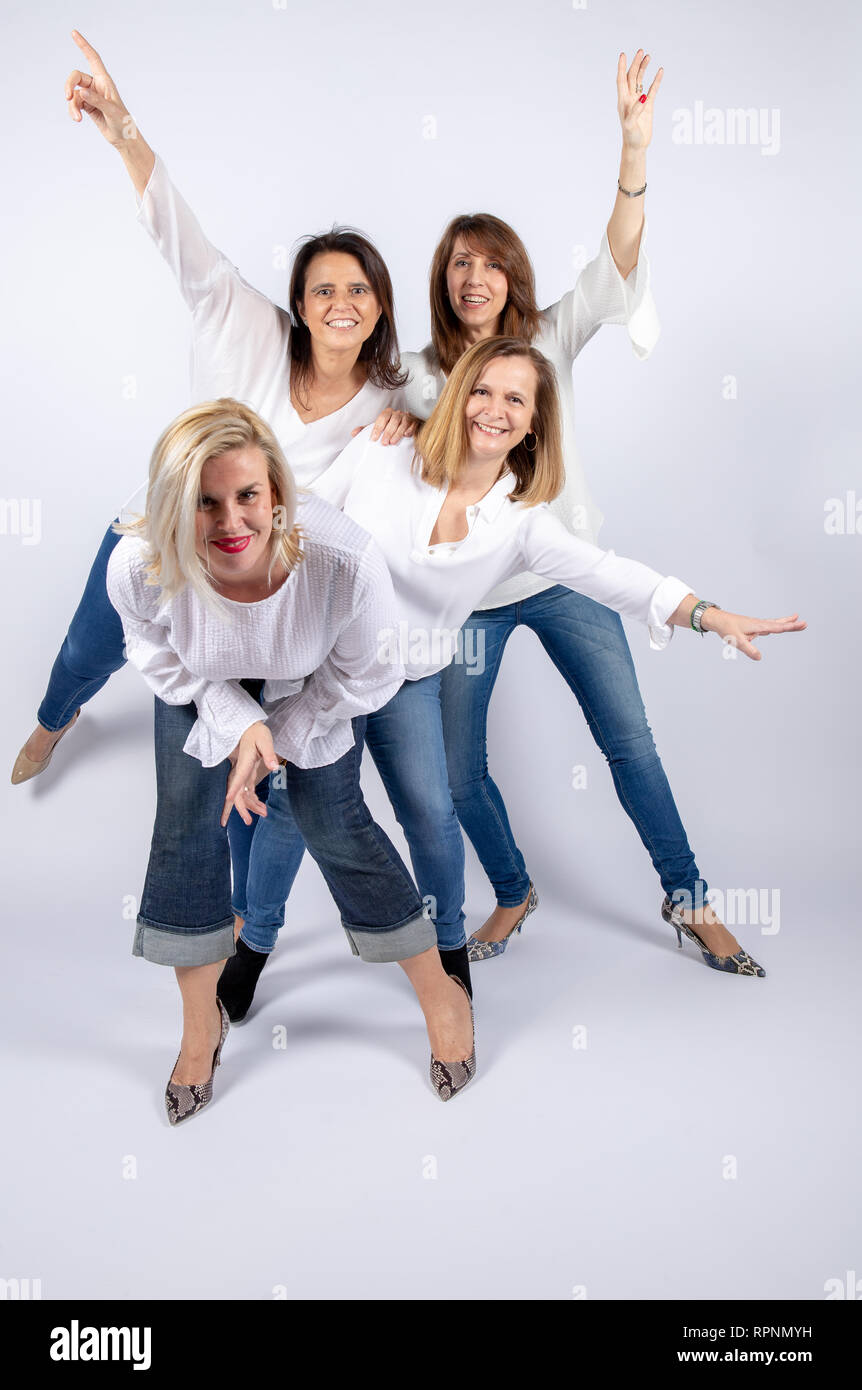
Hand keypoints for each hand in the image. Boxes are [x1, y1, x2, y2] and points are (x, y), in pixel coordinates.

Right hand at [65, 30, 133, 145]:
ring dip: (72, 105)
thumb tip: (81, 92)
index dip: (83, 45)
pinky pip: (74, 103)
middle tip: (67, 97)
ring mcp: (91, 95)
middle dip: (69, 85)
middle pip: (76, 77)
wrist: (123, 139)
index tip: (74, 33)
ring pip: (74, 93)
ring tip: (76, 118)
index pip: (93, 58)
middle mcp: (96, 85)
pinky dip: (73, 110)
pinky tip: (77, 119)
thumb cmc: (123, 123)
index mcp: (105, 81)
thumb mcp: (111, 111)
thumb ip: (96, 100)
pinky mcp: (87, 106)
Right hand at [221, 722, 279, 826]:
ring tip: (264, 814)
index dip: (234, 788)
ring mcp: (242, 773)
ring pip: (242, 794)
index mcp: (245, 762)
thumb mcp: (265, 741)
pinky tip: (260, 806)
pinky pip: (246, 790)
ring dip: (250, 806)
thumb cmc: (257, 733)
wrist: (249, 728)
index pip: (239, 777)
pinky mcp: (246, 774)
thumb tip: (274, 767)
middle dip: (240, 808)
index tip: (228, 799)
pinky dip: (252, 799)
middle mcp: (241, 769)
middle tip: (248, 822)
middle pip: (237, 791)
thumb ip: (269, 754)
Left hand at [351, 409, 418, 444]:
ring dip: (397, 433)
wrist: (406, 425)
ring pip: (402, 423)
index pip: (381, 418)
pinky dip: (410, 429)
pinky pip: (413, 424)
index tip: (373, 439)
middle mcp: (397, 414)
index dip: (377, 429)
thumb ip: (366, 430)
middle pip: (392, 421)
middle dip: (387, 432)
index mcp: (387, 413)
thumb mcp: (378, 428)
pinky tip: (406, 435)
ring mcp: (407, 417)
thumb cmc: (391, 427)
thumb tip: (353, 433)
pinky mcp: (415, 422)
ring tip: (392, 443)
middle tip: (383, 443)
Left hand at [617, 49, 662, 150]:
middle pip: (632, 77)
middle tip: (641, 51)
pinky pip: (652, 90)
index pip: (621, 80)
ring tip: (648, 56)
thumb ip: (635, 111)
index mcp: (623, 101)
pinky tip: (660, 71)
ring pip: (641, 80)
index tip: (623, 55)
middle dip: (636, 64)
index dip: (621, 67)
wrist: (636, 146)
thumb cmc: (630, 136)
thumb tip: (642, 97)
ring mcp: (639, 101)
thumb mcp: (630, 124)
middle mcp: (630, 98)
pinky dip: (656, 81)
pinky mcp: (648, 106)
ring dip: (644, 69)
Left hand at [700, 609, 806, 660]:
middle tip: (805, 623)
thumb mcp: (737, 641)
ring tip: (796, 619)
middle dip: (791, 624)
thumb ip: (749, 649)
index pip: (778, 627)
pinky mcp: (753, 626)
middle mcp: (759, 624)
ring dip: (785, 622)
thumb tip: (759, 657)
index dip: (790, 626)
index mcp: (758, 626)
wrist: (718, 620)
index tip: (802, 624)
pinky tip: (776, 627)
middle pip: (779, 624)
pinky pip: (768, 626)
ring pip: (774, 623)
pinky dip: (775, 625)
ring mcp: (756, 625)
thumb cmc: (727, 629)